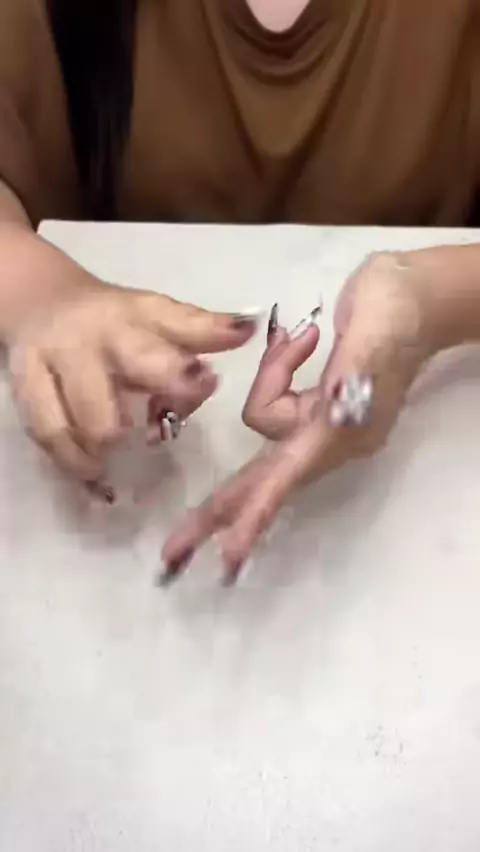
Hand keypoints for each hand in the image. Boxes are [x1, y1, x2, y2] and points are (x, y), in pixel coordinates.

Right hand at [6, 249, 257, 497]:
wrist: (41, 300)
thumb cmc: (115, 319)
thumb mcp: (159, 315)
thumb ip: (201, 330)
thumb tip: (248, 330)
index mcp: (129, 318)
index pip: (158, 343)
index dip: (182, 372)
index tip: (206, 386)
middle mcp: (87, 340)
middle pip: (104, 394)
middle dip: (131, 421)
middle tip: (154, 437)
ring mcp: (49, 362)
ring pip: (73, 422)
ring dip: (101, 449)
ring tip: (116, 466)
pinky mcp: (24, 386)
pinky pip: (47, 435)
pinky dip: (72, 463)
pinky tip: (94, 479)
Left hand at [161, 252, 434, 584]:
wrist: (415, 295)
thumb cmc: (398, 311)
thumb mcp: (377, 336)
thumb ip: (352, 375)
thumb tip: (333, 411)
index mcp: (342, 430)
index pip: (289, 477)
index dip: (257, 513)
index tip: (229, 556)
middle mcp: (329, 438)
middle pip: (263, 480)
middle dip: (221, 511)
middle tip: (174, 553)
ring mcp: (321, 422)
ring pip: (265, 423)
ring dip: (272, 376)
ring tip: (309, 336)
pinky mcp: (313, 405)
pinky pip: (274, 400)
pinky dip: (276, 372)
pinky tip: (305, 341)